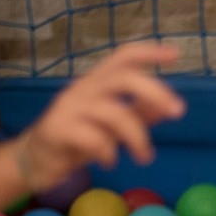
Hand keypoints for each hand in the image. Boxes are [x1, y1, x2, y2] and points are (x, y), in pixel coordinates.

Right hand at [15, 42, 184, 192]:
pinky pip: (92, 138)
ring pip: (113, 113)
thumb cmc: (79, 139)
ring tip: (144, 158)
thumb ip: (140, 114)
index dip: (147, 53)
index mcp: (97, 83)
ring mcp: (68, 108)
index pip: (122, 58)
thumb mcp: (115, 126)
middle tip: (178, 112)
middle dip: (155, 92)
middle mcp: (83, 89)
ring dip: (138, 138)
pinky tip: (109, 162)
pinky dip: (108, 152)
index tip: (175, 54)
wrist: (37, 160)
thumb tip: (172, 105)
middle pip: (123, 78)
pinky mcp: (57, 130)